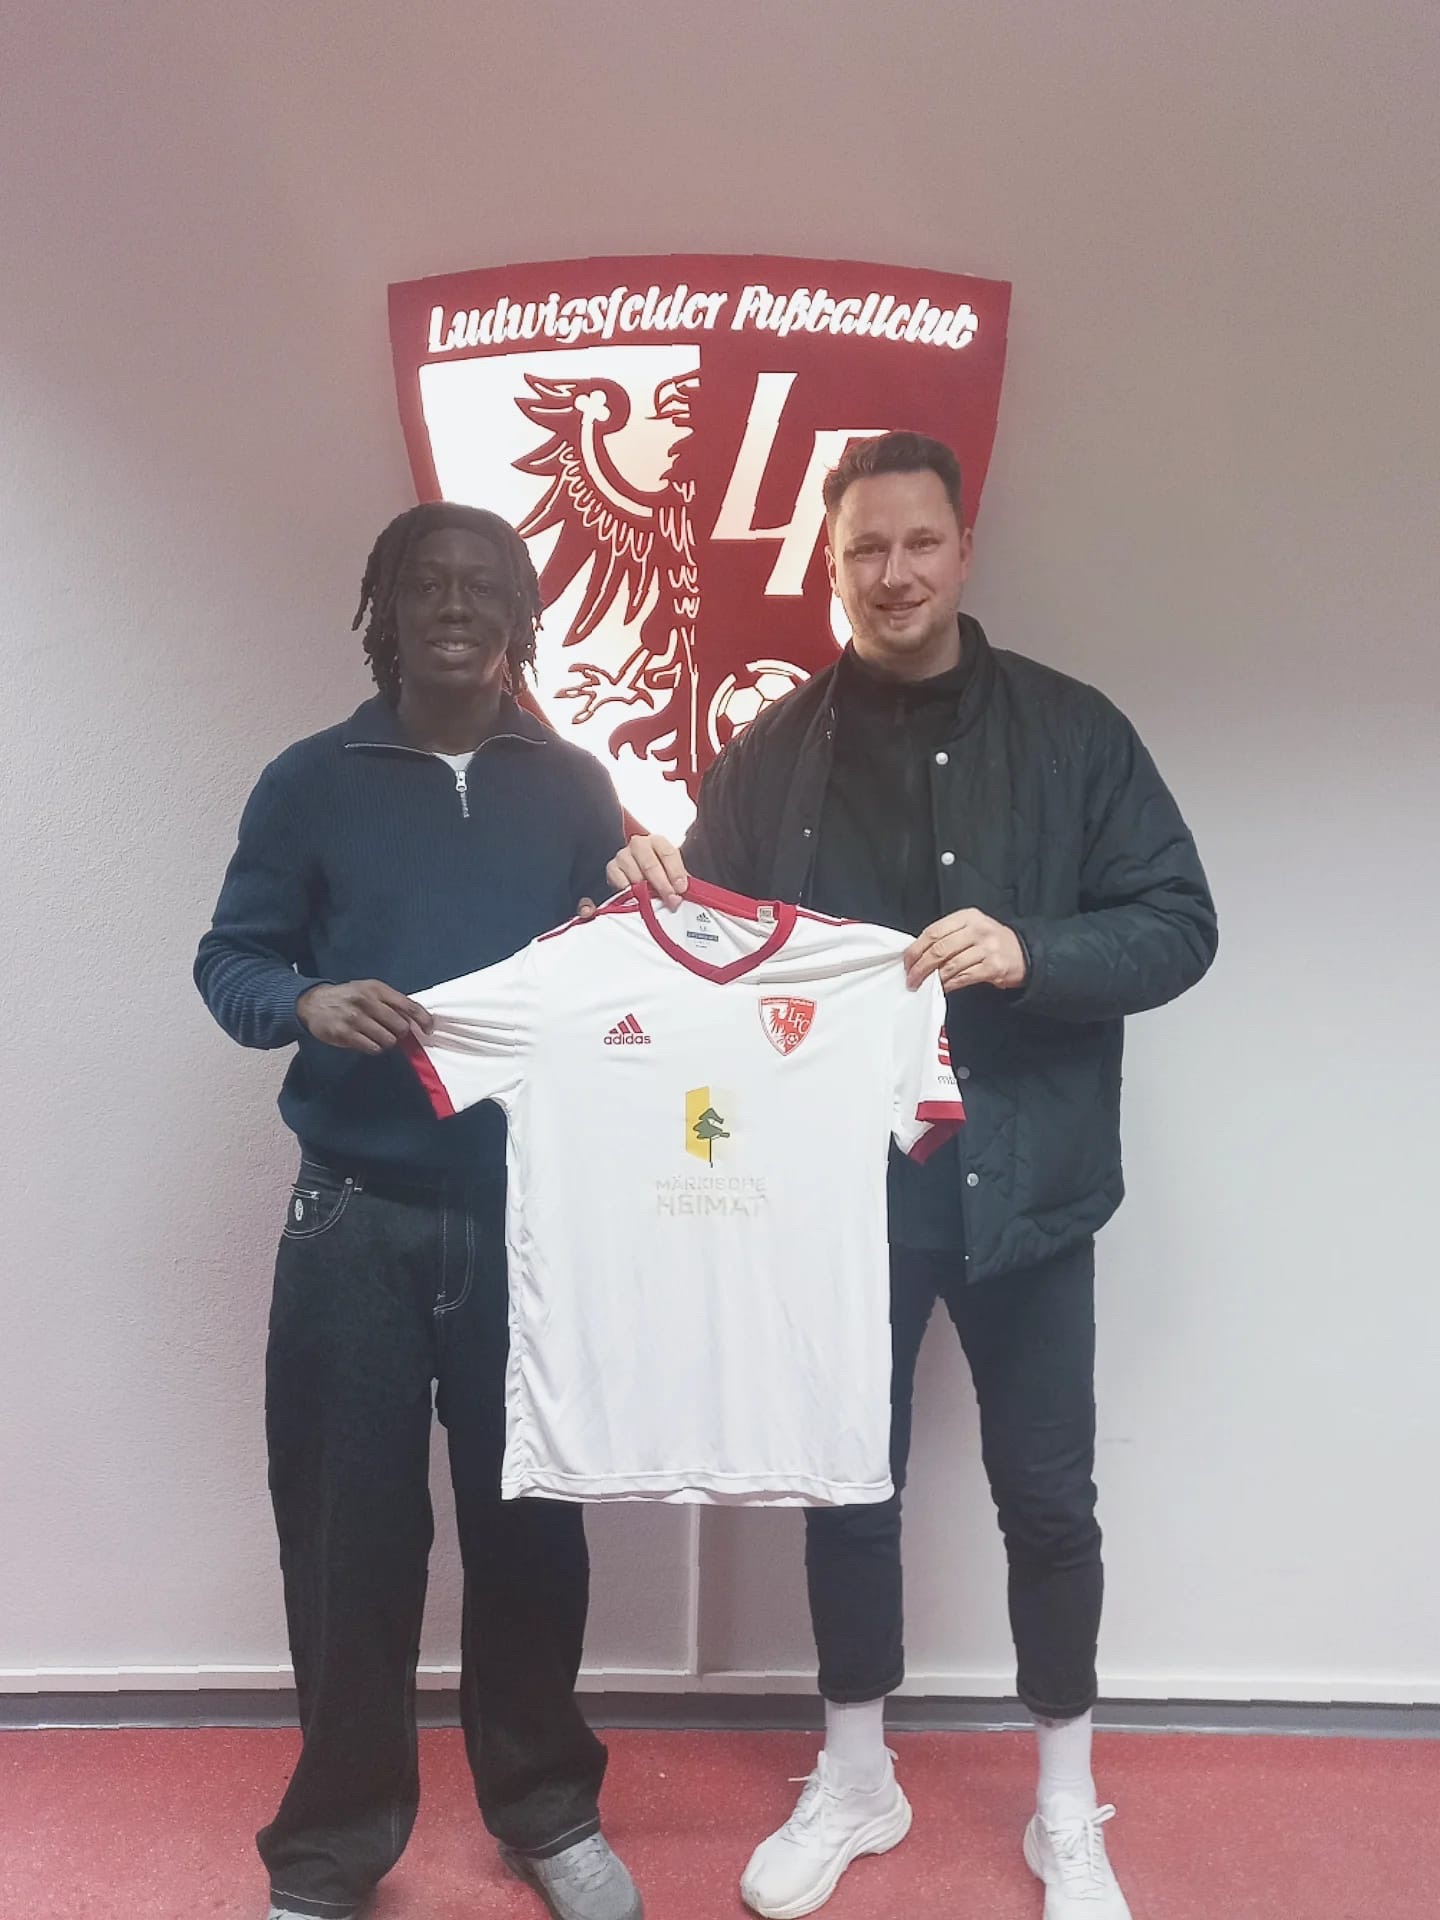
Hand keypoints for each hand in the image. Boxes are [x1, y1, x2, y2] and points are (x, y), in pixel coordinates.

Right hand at [297, 980, 434, 1052]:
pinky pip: (373, 1048)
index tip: (429, 1029)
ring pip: (388, 1040)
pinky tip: (366, 1041)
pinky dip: (374, 1048)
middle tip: (391, 1032)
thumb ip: (391, 1002)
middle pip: (400, 1027)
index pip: (408, 1005)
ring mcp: (355, 1018)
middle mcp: (367, 1001)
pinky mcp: (345, 1034)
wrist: (313, 1003)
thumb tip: (417, 1020)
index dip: (423, 1019)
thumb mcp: (369, 991)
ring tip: (376, 1036)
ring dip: (386, 1042)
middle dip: (400, 1033)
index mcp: (377, 989)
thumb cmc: (348, 997)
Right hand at [605, 833, 689, 908]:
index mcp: (658, 842)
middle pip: (650, 864)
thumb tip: (682, 896)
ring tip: (655, 902)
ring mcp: (623, 855)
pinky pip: (621, 883)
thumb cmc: (661, 874)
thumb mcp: (673, 874)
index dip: (676, 872)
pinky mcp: (612, 868)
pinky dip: (630, 893)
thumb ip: (679, 883)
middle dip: (662, 885)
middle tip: (671, 900)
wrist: (642, 876)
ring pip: (635, 875)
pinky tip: (638, 899)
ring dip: (646, 892)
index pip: (667, 854)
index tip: (681, 889)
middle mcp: (639, 844)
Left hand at [904, 910, 1027, 992]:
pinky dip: (949, 984)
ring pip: (950, 965)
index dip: (916, 949)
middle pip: (939, 949)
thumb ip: (946, 936)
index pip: (933, 932)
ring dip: (933, 978)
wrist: (1022, 953)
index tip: (907, 962)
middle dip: (920, 966)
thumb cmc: (990, 942)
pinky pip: (963, 977)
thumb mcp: (970, 929)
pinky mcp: (993, 967)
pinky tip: (942, 987)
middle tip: (911, 978)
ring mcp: (987, 948)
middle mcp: (978, 930)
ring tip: (923, 985)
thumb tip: (917, 954)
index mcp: (967, 917)